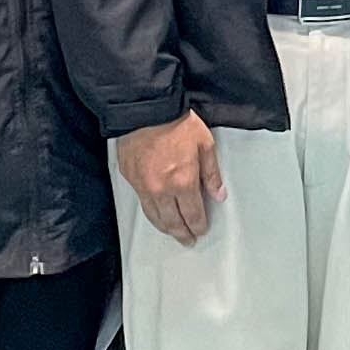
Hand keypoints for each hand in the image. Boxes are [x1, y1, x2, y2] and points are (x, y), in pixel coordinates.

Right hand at [116, 112, 223, 241]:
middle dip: (183, 233)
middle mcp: (162, 190)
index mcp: (183, 182)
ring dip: (166, 228)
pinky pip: (142, 203)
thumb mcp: (204, 144)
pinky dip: (151, 213)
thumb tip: (219, 195)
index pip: (193, 215)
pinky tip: (156, 214)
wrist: (146, 109)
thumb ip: (212, 173)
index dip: (198, 226)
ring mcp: (144, 186)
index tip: (202, 230)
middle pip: (173, 222)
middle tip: (188, 240)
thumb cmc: (177, 122)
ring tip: (173, 233)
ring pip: (155, 217)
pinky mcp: (130, 179)